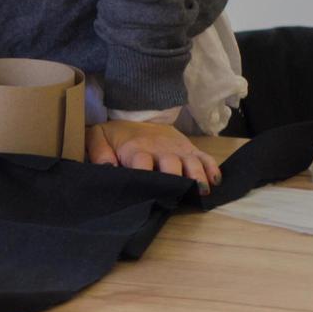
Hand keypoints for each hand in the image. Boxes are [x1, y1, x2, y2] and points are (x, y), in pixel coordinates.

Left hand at [86, 120, 222, 193]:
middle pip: (171, 164)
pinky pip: (204, 157)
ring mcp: (178, 149)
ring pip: (191, 162)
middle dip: (174, 179)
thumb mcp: (98, 138)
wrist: (137, 116)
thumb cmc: (116, 135)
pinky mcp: (189, 149)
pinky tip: (214, 182)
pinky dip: (212, 169)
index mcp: (137, 149)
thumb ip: (99, 153)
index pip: (142, 162)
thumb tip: (107, 168)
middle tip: (175, 194)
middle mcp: (160, 149)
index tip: (147, 191)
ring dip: (197, 176)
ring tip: (201, 190)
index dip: (145, 176)